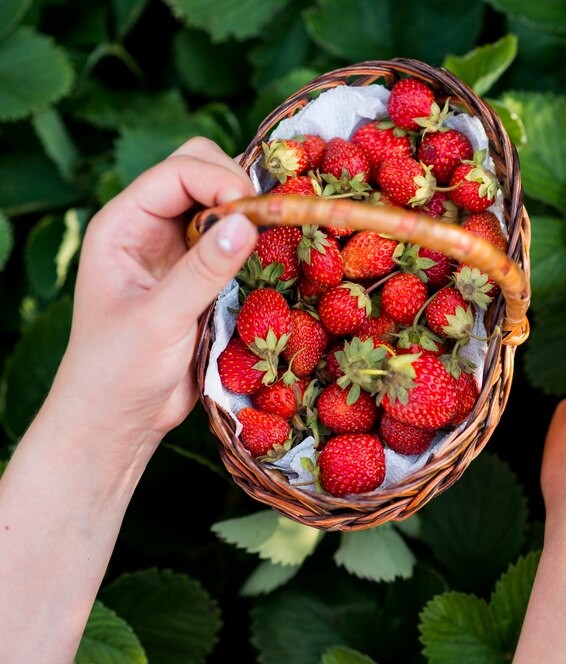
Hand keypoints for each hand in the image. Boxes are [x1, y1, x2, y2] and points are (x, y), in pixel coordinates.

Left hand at [49, 138, 257, 467]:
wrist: (119, 418)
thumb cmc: (119, 370)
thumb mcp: (160, 319)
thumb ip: (203, 270)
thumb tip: (249, 222)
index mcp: (123, 224)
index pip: (178, 172)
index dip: (220, 180)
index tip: (256, 212)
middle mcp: (149, 227)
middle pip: (200, 171)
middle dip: (238, 188)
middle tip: (266, 224)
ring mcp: (176, 250)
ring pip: (222, 204)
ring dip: (250, 215)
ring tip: (274, 240)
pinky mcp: (200, 276)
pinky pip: (233, 241)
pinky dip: (255, 243)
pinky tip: (271, 261)